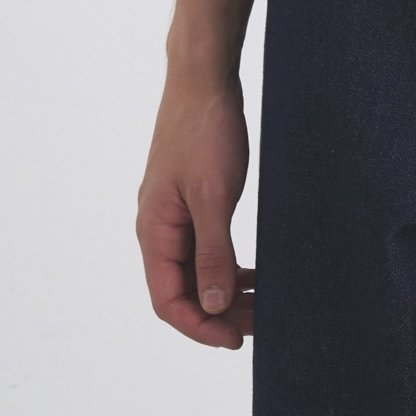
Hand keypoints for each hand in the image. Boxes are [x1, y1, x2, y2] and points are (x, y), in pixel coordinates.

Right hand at [136, 72, 253, 347]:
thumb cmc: (204, 130)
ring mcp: (172, 212)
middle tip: (260, 323)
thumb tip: (214, 306)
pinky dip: (225, 264)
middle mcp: (157, 227)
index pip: (169, 301)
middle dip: (218, 313)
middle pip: (181, 290)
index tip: (237, 339)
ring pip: (194, 270)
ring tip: (261, 303)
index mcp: (154, 231)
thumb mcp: (214, 196)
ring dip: (224, 291)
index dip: (201, 327)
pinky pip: (202, 246)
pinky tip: (250, 272)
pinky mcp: (189, 198)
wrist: (203, 77)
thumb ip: (214, 254)